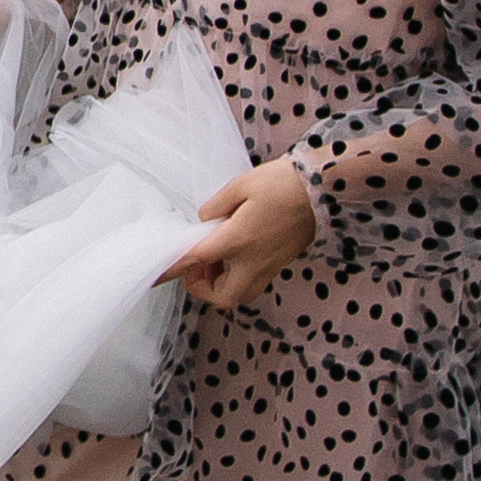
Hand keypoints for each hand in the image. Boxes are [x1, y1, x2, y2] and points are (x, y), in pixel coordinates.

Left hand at [160, 158, 317, 309]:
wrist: (324, 190)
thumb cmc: (282, 184)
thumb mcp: (240, 186)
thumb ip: (215, 208)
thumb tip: (205, 223)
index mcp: (239, 241)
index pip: (196, 261)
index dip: (172, 269)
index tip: (157, 273)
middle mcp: (254, 261)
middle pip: (223, 297)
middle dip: (204, 288)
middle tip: (200, 264)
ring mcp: (270, 266)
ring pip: (240, 294)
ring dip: (223, 284)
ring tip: (219, 256)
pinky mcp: (281, 263)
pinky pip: (254, 282)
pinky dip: (239, 276)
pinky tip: (238, 250)